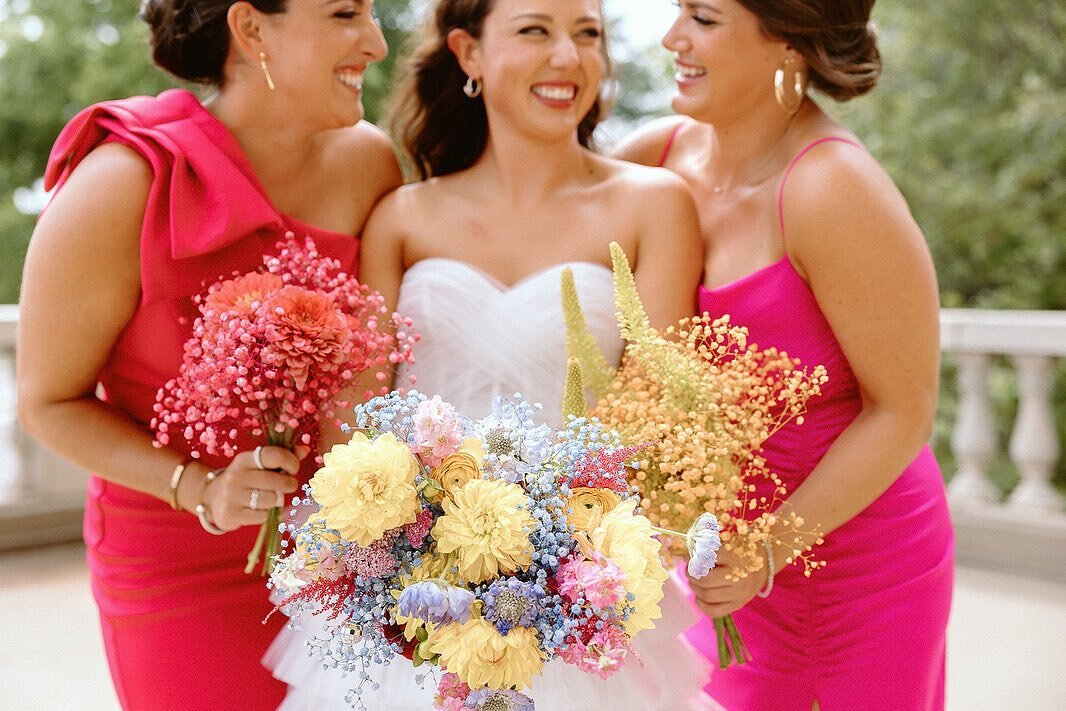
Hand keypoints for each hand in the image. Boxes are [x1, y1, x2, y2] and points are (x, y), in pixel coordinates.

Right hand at [188, 446, 303, 531]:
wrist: (211, 499)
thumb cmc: (244, 479)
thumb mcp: (258, 465)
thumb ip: (281, 457)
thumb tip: (305, 450)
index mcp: (244, 459)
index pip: (273, 455)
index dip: (290, 462)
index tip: (293, 469)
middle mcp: (236, 476)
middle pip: (276, 481)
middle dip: (288, 484)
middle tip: (287, 485)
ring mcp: (231, 496)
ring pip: (271, 500)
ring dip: (275, 500)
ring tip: (268, 497)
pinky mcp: (230, 515)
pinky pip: (262, 516)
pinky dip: (264, 514)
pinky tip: (256, 509)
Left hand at [687, 547, 768, 618]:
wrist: (764, 562)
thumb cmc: (739, 548)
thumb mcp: (726, 540)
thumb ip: (706, 546)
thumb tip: (685, 557)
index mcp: (736, 556)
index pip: (705, 559)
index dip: (693, 558)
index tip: (690, 556)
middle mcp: (740, 576)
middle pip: (704, 580)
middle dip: (692, 575)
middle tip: (691, 570)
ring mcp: (740, 593)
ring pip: (707, 595)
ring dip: (694, 588)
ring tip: (695, 580)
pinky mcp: (738, 604)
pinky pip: (714, 611)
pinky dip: (701, 604)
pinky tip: (699, 596)